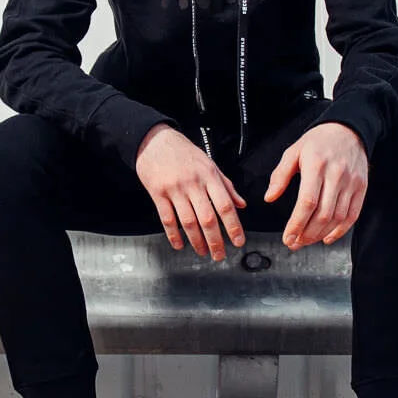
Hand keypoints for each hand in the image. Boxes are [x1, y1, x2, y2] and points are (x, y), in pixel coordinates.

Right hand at [135, 124, 246, 259]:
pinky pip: (167, 219)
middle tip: (220, 256)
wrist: (155, 141)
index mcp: (209, 176)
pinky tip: (180, 245)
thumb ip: (226, 185)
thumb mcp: (210, 164)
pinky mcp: (157, 193)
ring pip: (188, 222)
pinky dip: (173, 235)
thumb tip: (241, 205)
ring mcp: (175, 189)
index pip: (225, 205)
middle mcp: (193, 183)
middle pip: (207, 218)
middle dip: (215, 240)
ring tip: (203, 252)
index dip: (233, 225)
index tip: (239, 241)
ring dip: (197, 241)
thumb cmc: (185, 153)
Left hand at [264, 122, 367, 249]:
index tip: (288, 237)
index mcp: (316, 165)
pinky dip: (340, 231)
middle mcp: (336, 175)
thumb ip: (280, 175)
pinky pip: (352, 215)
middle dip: (307, 234)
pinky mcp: (361, 188)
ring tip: (306, 241)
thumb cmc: (319, 141)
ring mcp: (351, 182)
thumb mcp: (293, 151)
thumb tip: (270, 197)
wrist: (348, 129)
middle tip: (294, 243)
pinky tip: (327, 237)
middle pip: (323, 214)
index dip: (297, 224)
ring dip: (320, 235)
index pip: (307, 202)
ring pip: (337, 218)